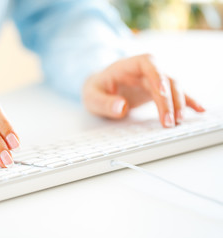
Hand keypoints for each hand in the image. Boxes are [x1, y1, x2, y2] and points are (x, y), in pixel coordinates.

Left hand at [82, 54, 204, 126]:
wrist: (98, 88)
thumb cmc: (95, 90)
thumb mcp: (92, 97)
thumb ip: (104, 102)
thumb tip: (121, 108)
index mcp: (126, 66)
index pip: (147, 62)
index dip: (157, 74)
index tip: (161, 92)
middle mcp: (143, 71)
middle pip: (164, 79)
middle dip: (168, 100)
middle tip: (168, 122)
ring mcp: (152, 80)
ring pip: (173, 86)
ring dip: (178, 103)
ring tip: (176, 122)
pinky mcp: (156, 90)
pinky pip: (175, 93)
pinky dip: (187, 101)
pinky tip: (198, 109)